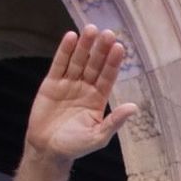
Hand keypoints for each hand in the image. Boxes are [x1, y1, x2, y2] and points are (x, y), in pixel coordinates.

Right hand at [25, 25, 138, 164]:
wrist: (47, 150)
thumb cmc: (75, 146)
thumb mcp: (98, 137)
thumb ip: (114, 121)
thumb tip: (134, 107)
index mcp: (98, 98)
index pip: (107, 76)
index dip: (113, 62)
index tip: (119, 47)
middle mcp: (85, 88)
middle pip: (94, 64)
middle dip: (100, 49)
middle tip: (107, 33)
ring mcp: (68, 84)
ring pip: (78, 60)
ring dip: (84, 45)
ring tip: (90, 29)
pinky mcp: (51, 83)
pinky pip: (59, 64)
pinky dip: (64, 51)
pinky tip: (71, 37)